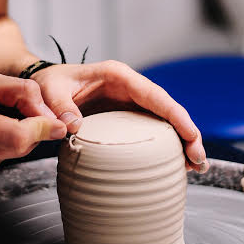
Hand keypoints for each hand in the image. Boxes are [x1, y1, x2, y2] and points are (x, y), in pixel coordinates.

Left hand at [32, 60, 207, 172]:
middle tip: (199, 160)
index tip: (192, 136)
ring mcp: (130, 102)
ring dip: (182, 141)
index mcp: (118, 75)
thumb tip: (74, 126)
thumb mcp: (49, 91)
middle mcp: (130, 87)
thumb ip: (60, 106)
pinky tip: (177, 164)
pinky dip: (166, 145)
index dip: (176, 115)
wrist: (44, 85)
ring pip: (164, 121)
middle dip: (187, 133)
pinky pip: (152, 129)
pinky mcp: (127, 116)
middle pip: (167, 109)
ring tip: (196, 167)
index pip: (154, 95)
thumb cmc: (48, 84)